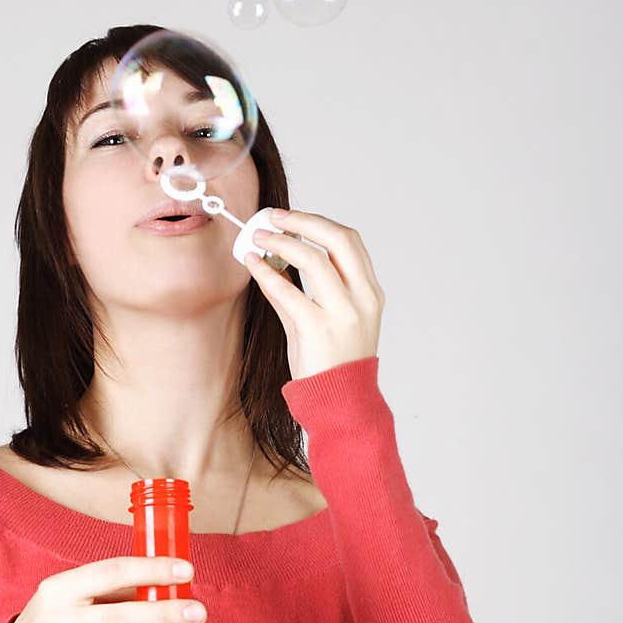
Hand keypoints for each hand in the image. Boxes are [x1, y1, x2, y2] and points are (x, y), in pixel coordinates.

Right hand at [7, 555, 208, 622]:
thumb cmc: (59, 622)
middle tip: (198, 611)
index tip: (186, 570)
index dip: (150, 571)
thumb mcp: (74, 597)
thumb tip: (170, 584)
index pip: (108, 573)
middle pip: (117, 619)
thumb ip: (116, 589)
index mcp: (57, 591)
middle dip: (163, 615)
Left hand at [246, 208, 384, 381]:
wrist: (341, 404)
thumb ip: (307, 290)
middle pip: (337, 239)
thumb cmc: (334, 363)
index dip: (318, 222)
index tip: (291, 218)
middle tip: (273, 218)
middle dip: (303, 221)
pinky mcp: (317, 329)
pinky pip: (287, 291)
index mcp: (370, 293)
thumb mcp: (331, 319)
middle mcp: (362, 299)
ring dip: (281, 242)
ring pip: (313, 259)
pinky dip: (266, 272)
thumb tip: (275, 260)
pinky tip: (253, 264)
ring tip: (259, 238)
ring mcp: (342, 313)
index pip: (349, 241)